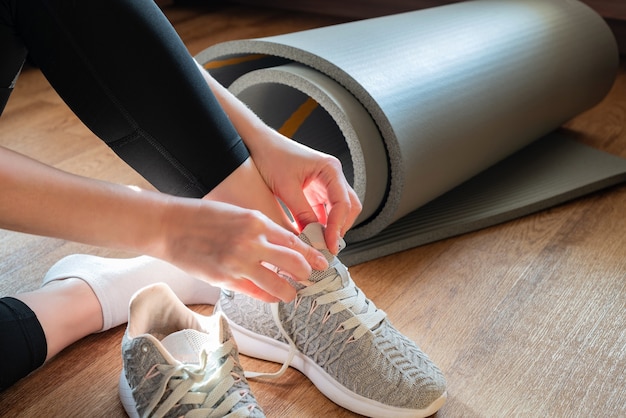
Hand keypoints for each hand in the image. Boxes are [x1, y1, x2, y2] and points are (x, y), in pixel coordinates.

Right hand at [157, 197, 326, 301]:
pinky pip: (256, 293)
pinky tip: (272, 296)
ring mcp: (239, 262)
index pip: (294, 241)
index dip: (310, 255)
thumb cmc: (202, 217)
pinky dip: (268, 296)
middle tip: (310, 279)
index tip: (321, 262)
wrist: (170, 226)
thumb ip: (261, 229)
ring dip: (290, 291)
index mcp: (256, 221)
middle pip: (294, 263)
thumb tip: (283, 245)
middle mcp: (251, 242)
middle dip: (306, 274)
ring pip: (279, 284)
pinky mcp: (226, 279)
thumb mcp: (238, 214)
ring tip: (292, 293)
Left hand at [195, 64, 361, 252]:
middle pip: (348, 207)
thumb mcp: (286, 188)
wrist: (258, 144)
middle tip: (328, 247)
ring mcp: (325, 182)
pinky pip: (325, 210)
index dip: (337, 227)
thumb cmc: (271, 156)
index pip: (343, 203)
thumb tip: (313, 237)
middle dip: (340, 227)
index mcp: (330, 169)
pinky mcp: (316, 190)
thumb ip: (303, 213)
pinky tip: (311, 235)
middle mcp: (332, 175)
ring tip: (319, 244)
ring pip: (339, 210)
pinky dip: (321, 223)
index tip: (329, 244)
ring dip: (331, 227)